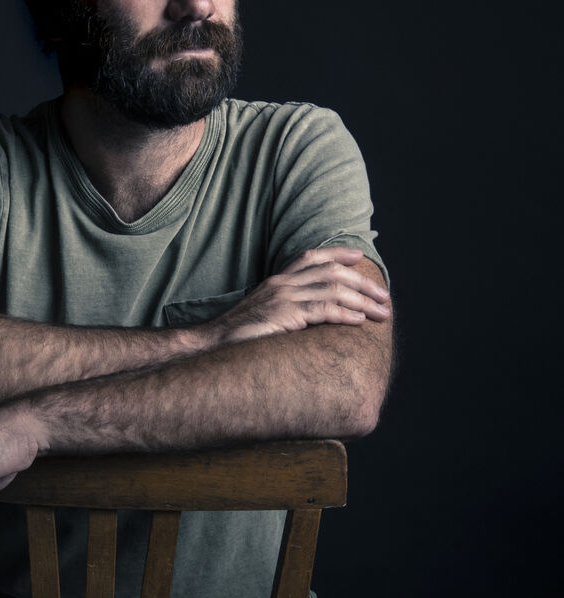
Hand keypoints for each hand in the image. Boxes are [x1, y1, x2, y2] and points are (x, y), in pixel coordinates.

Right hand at [211, 247, 389, 341]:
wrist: (213, 344)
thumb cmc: (240, 335)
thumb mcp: (265, 313)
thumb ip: (287, 308)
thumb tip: (311, 316)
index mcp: (277, 280)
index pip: (310, 256)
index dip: (337, 253)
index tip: (358, 257)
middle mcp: (282, 283)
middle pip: (331, 271)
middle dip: (362, 282)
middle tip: (384, 296)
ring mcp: (283, 297)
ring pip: (333, 290)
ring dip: (363, 301)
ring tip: (381, 313)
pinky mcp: (284, 315)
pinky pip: (323, 310)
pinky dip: (345, 314)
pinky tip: (359, 321)